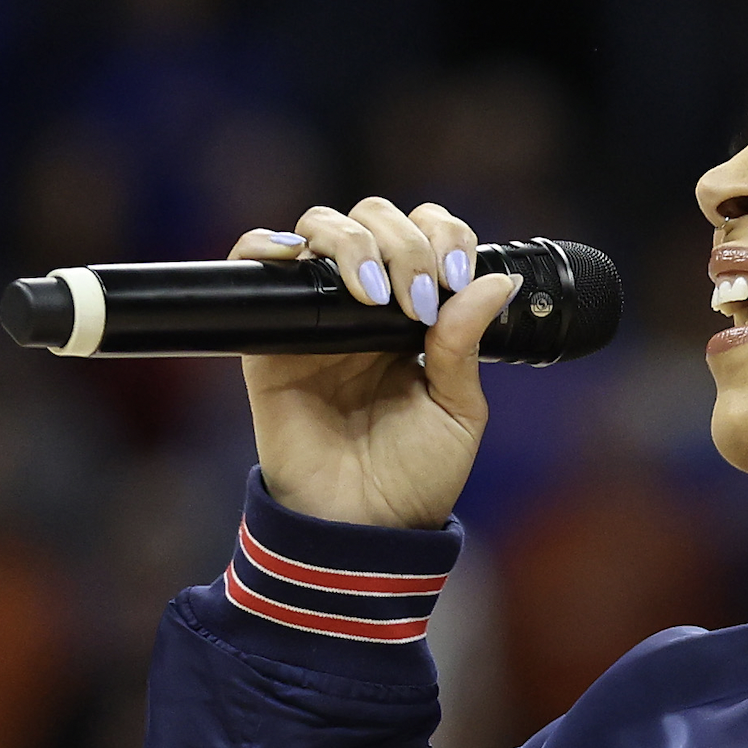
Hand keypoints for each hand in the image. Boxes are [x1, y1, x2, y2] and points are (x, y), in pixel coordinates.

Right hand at [227, 198, 520, 528]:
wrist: (360, 527)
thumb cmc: (414, 476)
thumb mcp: (457, 410)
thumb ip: (465, 344)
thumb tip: (495, 281)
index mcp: (417, 315)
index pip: (427, 236)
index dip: (443, 237)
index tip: (455, 278)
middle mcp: (366, 305)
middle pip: (376, 220)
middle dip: (404, 243)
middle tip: (416, 298)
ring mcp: (316, 316)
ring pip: (322, 229)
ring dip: (353, 243)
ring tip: (374, 293)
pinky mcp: (268, 339)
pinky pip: (252, 269)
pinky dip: (263, 244)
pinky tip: (295, 256)